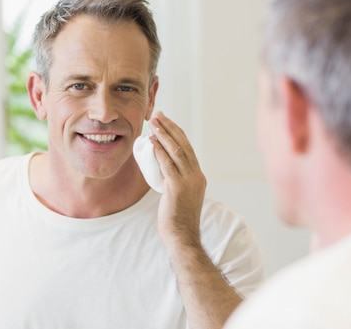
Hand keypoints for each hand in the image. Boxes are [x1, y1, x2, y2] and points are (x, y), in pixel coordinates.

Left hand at [149, 111, 206, 245]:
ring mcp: (189, 181)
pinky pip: (168, 164)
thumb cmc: (177, 218)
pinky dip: (160, 150)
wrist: (182, 235)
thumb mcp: (179, 195)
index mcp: (198, 176)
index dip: (176, 133)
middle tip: (158, 115)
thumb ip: (175, 181)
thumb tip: (162, 170)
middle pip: (184, 144)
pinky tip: (152, 141)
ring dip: (164, 135)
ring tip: (154, 123)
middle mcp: (197, 175)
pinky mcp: (177, 187)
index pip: (188, 148)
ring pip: (177, 151)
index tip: (166, 122)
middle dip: (170, 128)